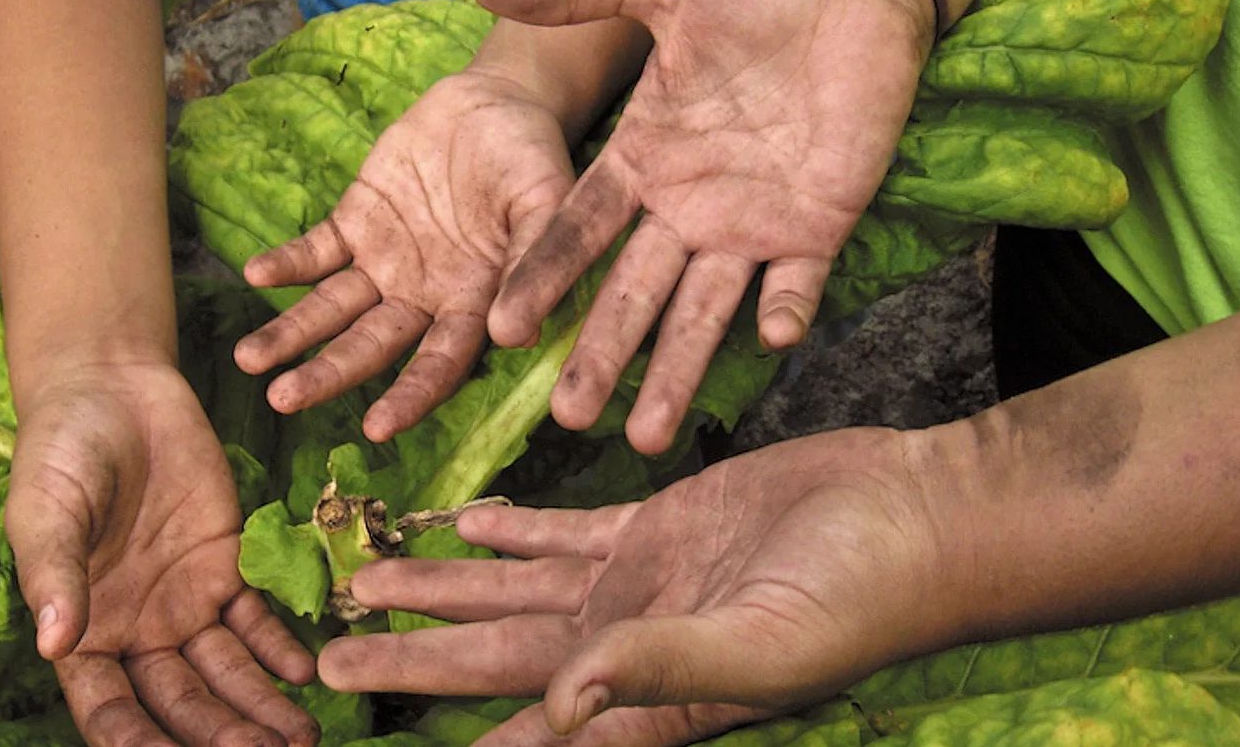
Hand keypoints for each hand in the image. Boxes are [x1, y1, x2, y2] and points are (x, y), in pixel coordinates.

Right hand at [5, 361, 318, 745]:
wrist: (113, 390)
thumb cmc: (59, 452)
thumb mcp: (45, 510)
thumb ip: (53, 574)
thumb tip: (53, 642)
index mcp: (83, 632)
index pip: (111, 709)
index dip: (139, 742)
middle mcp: (139, 631)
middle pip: (183, 701)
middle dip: (221, 735)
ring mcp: (186, 600)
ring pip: (228, 670)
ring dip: (261, 706)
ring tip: (299, 737)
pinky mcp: (228, 563)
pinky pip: (258, 617)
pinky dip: (281, 646)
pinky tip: (305, 671)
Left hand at [234, 70, 575, 441]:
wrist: (496, 106)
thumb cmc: (533, 161)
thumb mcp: (549, 205)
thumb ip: (534, 262)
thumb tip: (515, 336)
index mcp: (474, 303)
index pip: (440, 363)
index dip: (410, 395)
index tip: (376, 428)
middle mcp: (424, 295)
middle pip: (370, 346)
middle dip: (327, 374)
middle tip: (283, 399)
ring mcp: (386, 261)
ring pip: (333, 309)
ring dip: (291, 334)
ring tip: (248, 360)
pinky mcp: (358, 221)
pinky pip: (317, 251)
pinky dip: (287, 264)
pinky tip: (256, 275)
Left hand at [316, 428, 960, 744]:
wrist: (911, 516)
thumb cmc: (859, 596)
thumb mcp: (762, 644)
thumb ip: (658, 669)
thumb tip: (553, 709)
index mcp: (645, 697)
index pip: (525, 734)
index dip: (454, 742)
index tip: (368, 739)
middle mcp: (626, 648)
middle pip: (492, 659)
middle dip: (411, 658)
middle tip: (328, 654)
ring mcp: (635, 584)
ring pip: (512, 592)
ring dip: (442, 588)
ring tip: (368, 582)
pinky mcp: (655, 524)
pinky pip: (562, 532)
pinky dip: (509, 532)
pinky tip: (462, 525)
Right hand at [480, 0, 936, 453]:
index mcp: (643, 160)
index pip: (581, 230)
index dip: (545, 276)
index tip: (504, 326)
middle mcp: (688, 206)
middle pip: (632, 294)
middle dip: (601, 354)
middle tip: (569, 417)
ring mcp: (752, 223)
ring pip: (704, 311)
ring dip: (677, 371)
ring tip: (646, 436)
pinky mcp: (819, 223)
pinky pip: (800, 281)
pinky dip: (788, 309)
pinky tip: (773, 338)